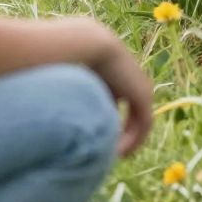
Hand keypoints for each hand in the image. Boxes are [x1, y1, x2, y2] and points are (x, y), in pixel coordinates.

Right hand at [76, 23, 153, 155]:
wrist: (86, 44)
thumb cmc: (69, 59)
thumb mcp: (73, 83)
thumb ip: (74, 98)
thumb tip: (58, 117)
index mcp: (116, 75)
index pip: (116, 105)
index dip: (108, 126)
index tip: (95, 143)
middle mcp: (132, 81)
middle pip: (132, 116)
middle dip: (121, 137)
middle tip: (108, 155)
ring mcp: (141, 87)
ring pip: (139, 123)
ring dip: (127, 143)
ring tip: (111, 157)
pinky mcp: (143, 95)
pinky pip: (144, 124)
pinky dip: (133, 140)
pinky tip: (117, 153)